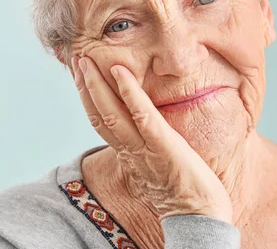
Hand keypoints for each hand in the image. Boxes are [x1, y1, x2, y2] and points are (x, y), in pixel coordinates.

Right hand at [71, 56, 232, 222]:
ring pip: (112, 113)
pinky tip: (121, 72)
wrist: (199, 217)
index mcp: (130, 154)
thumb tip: (145, 130)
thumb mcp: (158, 165)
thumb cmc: (184, 191)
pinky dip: (130, 93)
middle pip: (99, 114)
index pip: (102, 122)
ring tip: (87, 61)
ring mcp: (145, 148)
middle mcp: (131, 150)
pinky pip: (142, 115)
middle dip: (86, 86)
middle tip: (76, 59)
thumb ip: (148, 147)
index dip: (89, 98)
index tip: (82, 76)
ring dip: (98, 84)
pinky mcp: (163, 145)